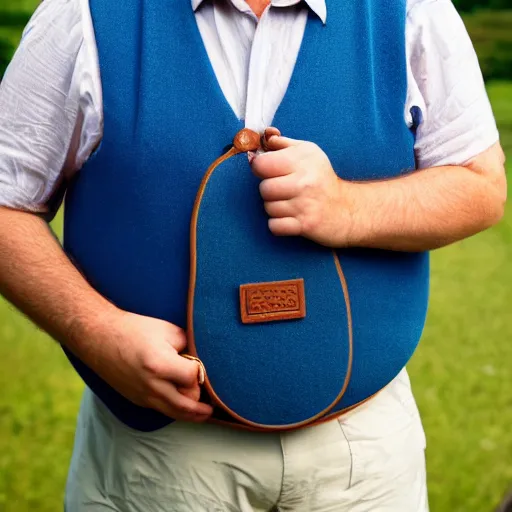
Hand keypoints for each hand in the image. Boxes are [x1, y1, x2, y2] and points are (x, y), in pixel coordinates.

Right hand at [75, 310, 212, 421]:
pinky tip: (185, 407)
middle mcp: (151, 385)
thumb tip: (200, 359)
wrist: (98, 337)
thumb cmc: (134, 329)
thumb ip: (187, 345)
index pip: (193, 378)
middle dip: (203, 407)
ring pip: (174, 413)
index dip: (202, 373)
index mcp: (160, 364)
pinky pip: (161, 409)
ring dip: (192, 415)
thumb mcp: (167, 330)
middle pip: (186, 405)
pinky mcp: (136, 399)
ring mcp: (142, 395)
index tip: (204, 368)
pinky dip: (175, 410)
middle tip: (214, 405)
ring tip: (204, 413)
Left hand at [251, 130, 350, 246]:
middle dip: (269, 191)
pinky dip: (278, 225)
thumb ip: (282, 143)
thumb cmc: (322, 179)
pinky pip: (274, 226)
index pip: (261, 164)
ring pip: (268, 208)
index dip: (260, 168)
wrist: (348, 209)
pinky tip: (290, 218)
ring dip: (275, 208)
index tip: (269, 171)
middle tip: (283, 190)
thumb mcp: (308, 152)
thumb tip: (263, 137)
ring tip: (290, 204)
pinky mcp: (305, 225)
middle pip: (264, 189)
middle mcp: (304, 182)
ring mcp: (305, 205)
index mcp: (302, 160)